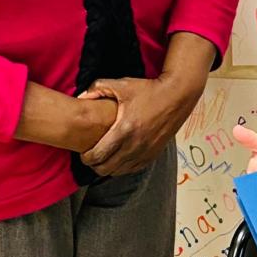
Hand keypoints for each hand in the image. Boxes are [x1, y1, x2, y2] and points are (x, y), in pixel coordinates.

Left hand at [79, 73, 202, 176]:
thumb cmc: (149, 89)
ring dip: (108, 168)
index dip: (86, 157)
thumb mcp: (122, 85)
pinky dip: (123, 168)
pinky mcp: (154, 154)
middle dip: (94, 165)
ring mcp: (145, 151)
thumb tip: (80, 97)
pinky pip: (133, 169)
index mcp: (124, 129)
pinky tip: (118, 159)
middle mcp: (135, 144)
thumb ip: (97, 88)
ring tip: (103, 159)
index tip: (83, 153)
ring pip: (119, 172)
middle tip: (90, 157)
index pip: (98, 155)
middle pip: (106, 168)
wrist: (177, 95)